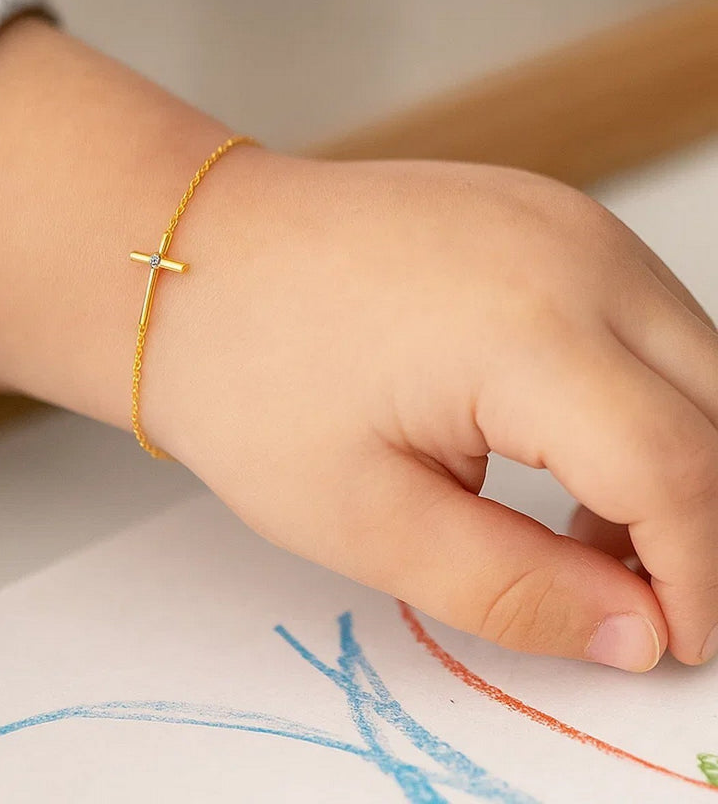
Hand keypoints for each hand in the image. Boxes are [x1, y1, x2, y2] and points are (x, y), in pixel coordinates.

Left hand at [145, 152, 717, 671]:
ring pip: (693, 358)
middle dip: (699, 519)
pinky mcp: (545, 212)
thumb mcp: (366, 517)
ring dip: (671, 455)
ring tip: (582, 530)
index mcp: (530, 328)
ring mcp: (564, 218)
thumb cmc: (244, 374)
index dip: (698, 580)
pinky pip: (639, 313)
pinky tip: (558, 442)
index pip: (684, 474)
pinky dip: (632, 393)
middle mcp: (573, 251)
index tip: (667, 646)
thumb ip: (516, 588)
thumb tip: (639, 632)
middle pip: (717, 407)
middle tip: (633, 602)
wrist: (191, 259)